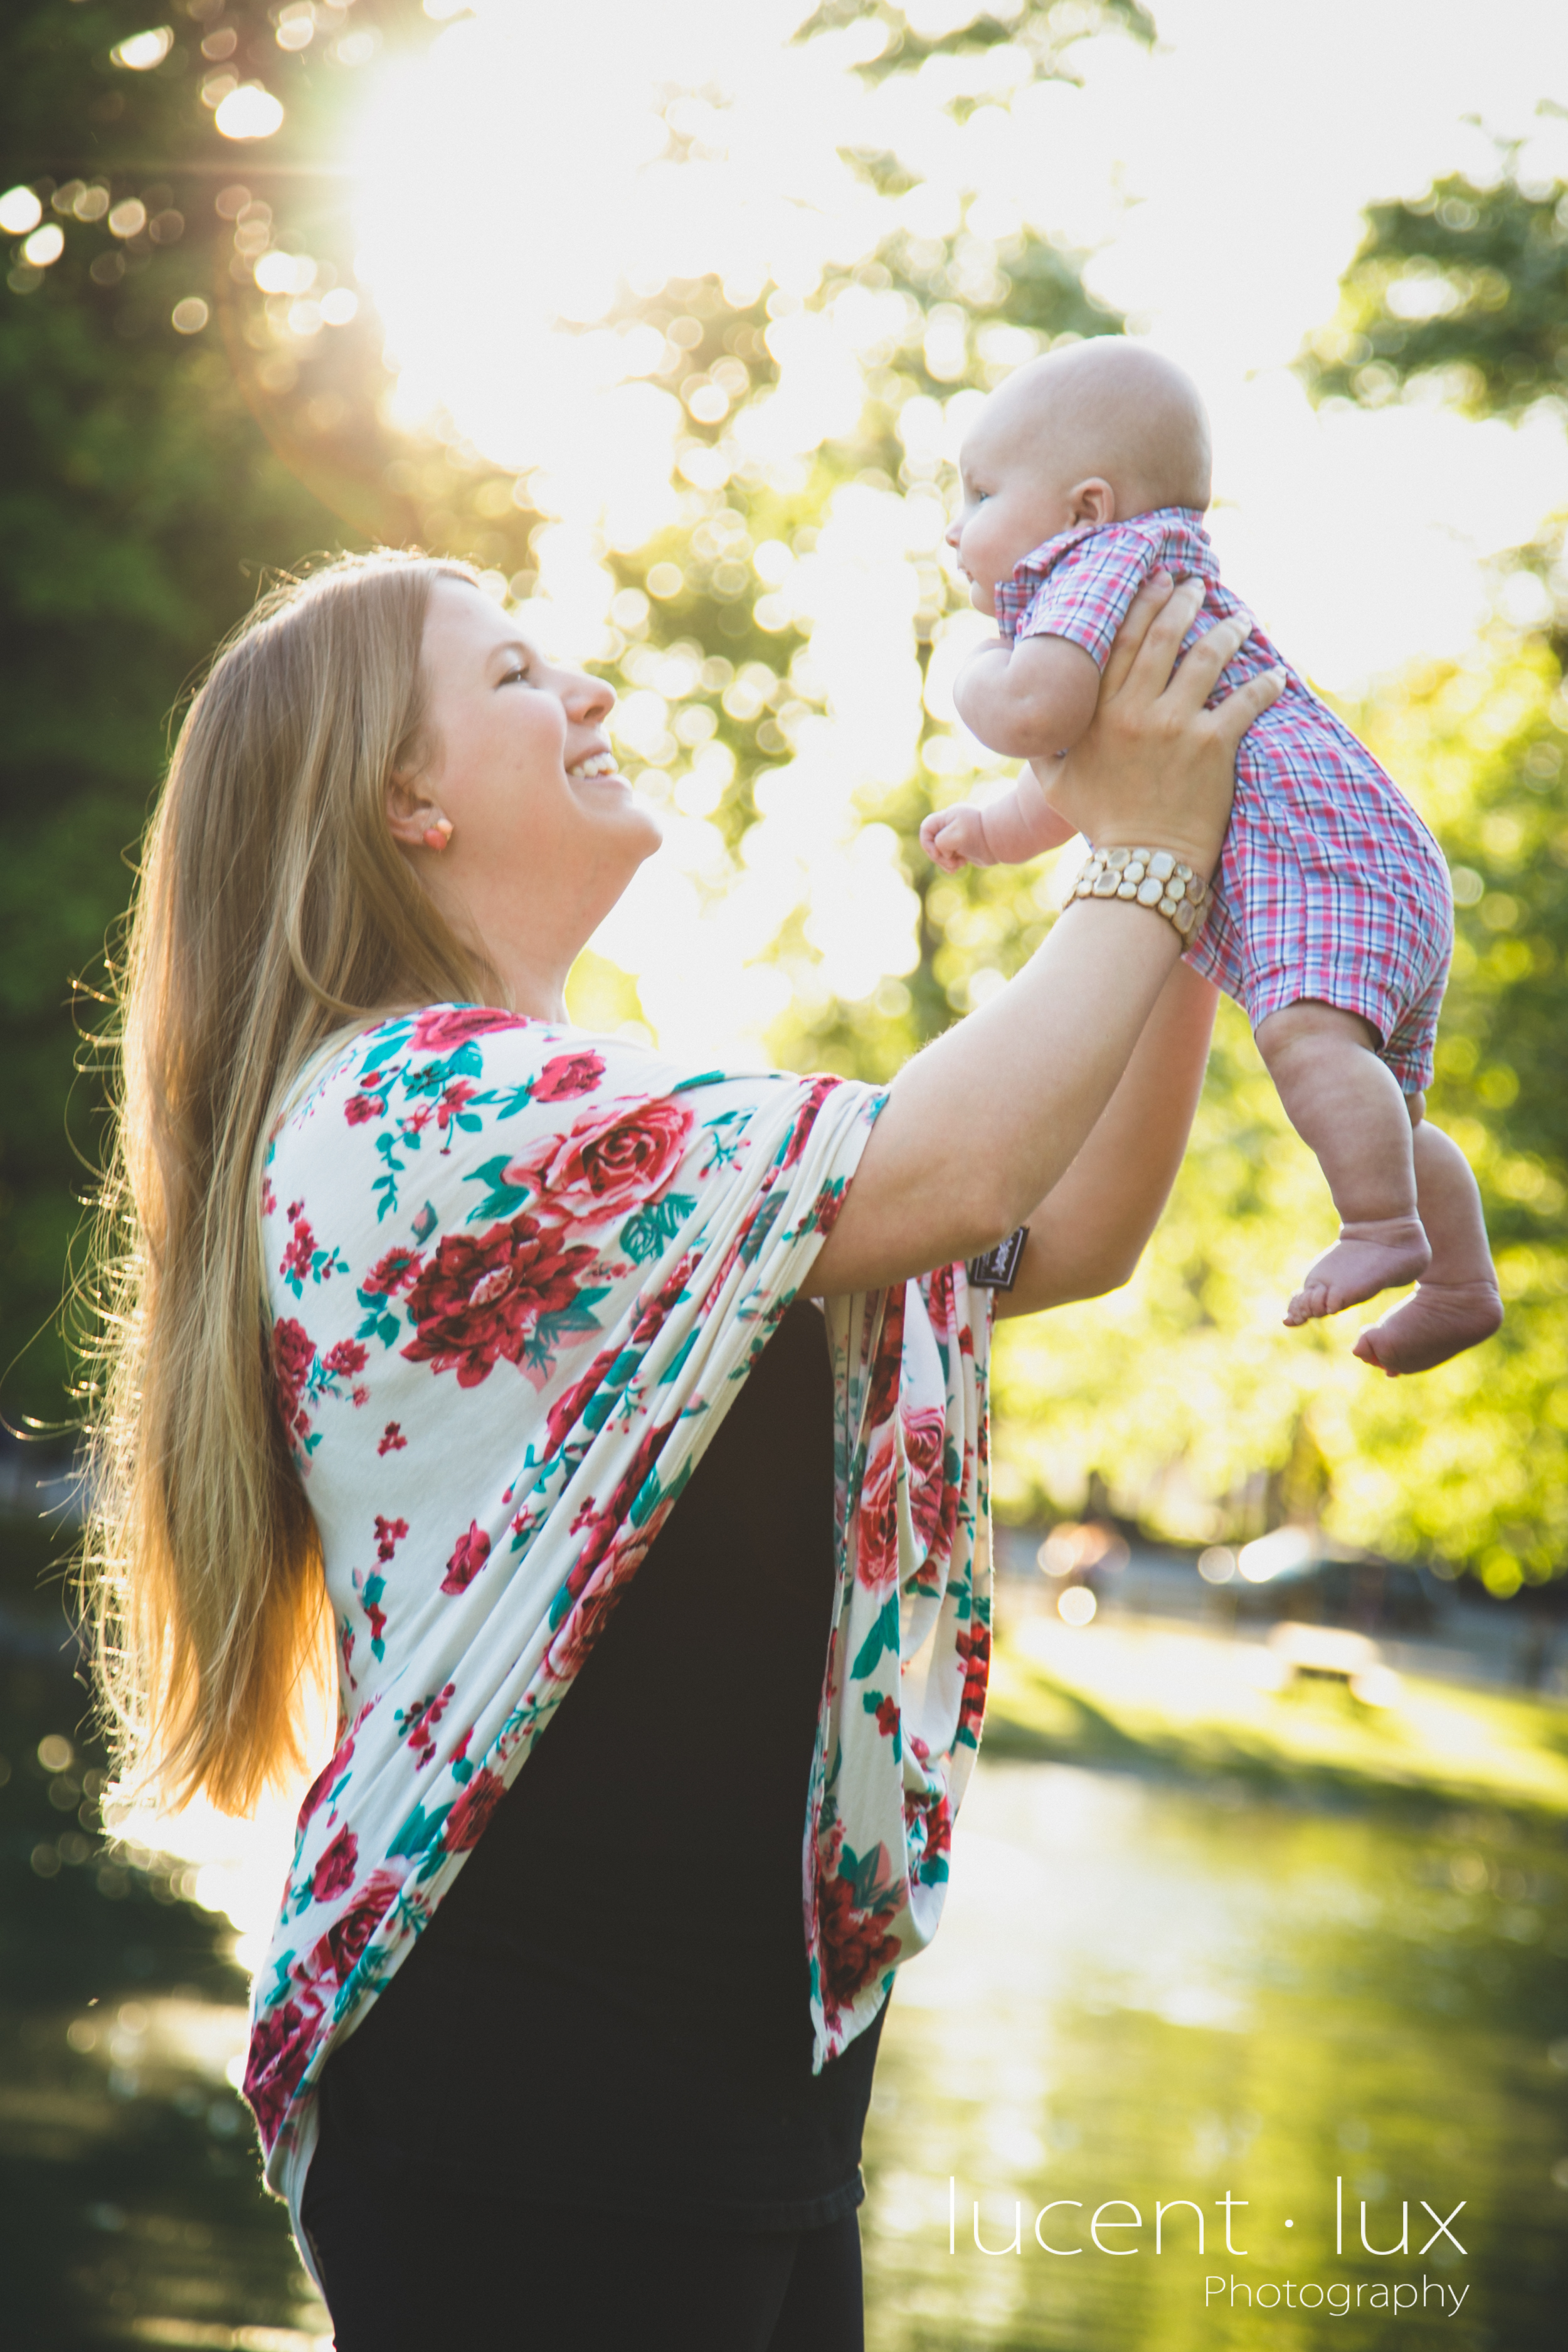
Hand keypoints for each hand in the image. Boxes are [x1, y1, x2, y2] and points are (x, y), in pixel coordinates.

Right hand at [920, 805, 993, 871]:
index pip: (926, 828)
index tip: (938, 853)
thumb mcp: (956, 835)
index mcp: (947, 817)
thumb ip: (941, 842)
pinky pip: (950, 858)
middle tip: (951, 863)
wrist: (1002, 840)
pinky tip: (962, 865)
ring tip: (958, 866)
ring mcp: (956, 838)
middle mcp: (950, 826)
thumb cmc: (980, 834)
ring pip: (941, 853)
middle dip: (939, 857)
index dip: (927, 843)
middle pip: (932, 843)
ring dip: (946, 862)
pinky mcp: (963, 848)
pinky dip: (952, 864)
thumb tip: (944, 853)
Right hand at [1042, 571, 1283, 876]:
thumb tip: (1028, 709)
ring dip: (1227, 630)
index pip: (1121, 638)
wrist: (1142, 863)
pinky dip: (1265, 684)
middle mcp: (1135, 711)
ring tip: (1240, 620)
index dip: (1142, 601)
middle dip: (1183, 600)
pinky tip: (1277, 675)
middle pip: (1164, 635)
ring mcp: (1176, 726)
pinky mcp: (1214, 746)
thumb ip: (1042, 740)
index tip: (1158, 581)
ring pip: (1207, 657)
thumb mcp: (1053, 781)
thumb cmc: (1099, 821)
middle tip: (1197, 585)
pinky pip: (1246, 700)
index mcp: (1097, 712)